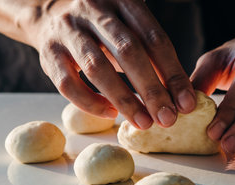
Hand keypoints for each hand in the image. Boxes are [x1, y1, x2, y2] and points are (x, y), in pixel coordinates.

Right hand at [22, 0, 195, 127]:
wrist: (49, 13)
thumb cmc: (104, 28)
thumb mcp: (129, 26)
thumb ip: (153, 52)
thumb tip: (180, 94)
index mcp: (124, 1)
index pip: (155, 39)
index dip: (173, 73)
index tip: (186, 103)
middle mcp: (95, 10)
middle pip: (129, 52)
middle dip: (152, 90)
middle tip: (168, 119)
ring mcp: (68, 30)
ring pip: (97, 68)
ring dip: (124, 99)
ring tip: (144, 122)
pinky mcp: (48, 52)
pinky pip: (67, 83)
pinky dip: (90, 102)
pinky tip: (110, 114)